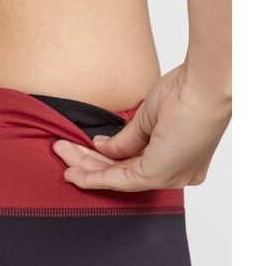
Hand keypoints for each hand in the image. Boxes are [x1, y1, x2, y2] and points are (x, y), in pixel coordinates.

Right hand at [51, 64, 230, 190]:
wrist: (204, 85)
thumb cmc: (190, 92)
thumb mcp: (148, 118)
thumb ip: (126, 140)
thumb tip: (102, 148)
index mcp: (181, 159)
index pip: (136, 162)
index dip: (106, 159)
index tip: (83, 151)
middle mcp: (176, 173)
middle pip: (123, 172)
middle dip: (89, 163)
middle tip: (65, 154)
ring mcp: (169, 176)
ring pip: (118, 176)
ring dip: (85, 166)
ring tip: (62, 154)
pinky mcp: (158, 174)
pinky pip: (119, 179)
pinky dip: (94, 176)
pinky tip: (75, 171)